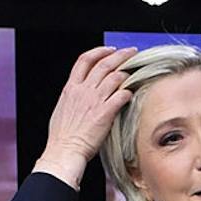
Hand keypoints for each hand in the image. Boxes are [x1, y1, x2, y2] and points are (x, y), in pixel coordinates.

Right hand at [34, 46, 135, 183]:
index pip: (84, 60)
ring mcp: (95, 101)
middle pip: (103, 64)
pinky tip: (133, 92)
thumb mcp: (62, 109)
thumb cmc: (62, 136)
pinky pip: (121, 96)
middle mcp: (83, 90)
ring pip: (114, 77)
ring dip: (128, 71)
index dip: (99, 51)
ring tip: (137, 70)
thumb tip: (80, 95)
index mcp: (71, 88)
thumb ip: (73, 98)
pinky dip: (129, 91)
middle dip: (120, 55)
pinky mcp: (105, 113)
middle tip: (131, 52)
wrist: (64, 150)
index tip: (109, 50)